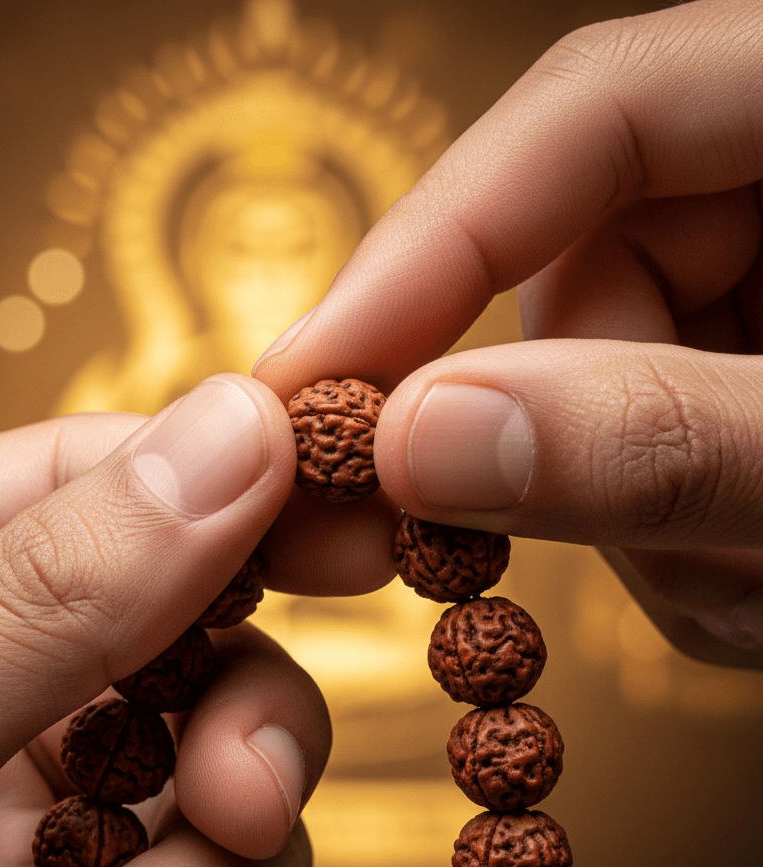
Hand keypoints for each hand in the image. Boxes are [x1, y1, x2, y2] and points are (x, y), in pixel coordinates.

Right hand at [254, 0, 762, 666]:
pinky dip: (677, 533)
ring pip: (602, 377)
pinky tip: (754, 571)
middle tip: (630, 556)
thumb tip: (420, 442)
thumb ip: (672, 443)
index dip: (435, 238)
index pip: (596, 108)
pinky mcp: (760, 367)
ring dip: (640, 510)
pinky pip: (646, 435)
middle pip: (587, 270)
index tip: (321, 370)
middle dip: (576, 433)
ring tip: (755, 585)